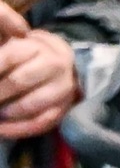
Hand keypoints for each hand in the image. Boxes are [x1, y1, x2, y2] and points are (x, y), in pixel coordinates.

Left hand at [0, 17, 78, 141]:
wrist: (64, 63)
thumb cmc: (29, 52)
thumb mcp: (14, 39)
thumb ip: (4, 36)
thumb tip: (1, 59)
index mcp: (37, 46)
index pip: (8, 57)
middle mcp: (54, 66)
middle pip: (18, 81)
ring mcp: (62, 90)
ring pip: (31, 105)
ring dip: (6, 112)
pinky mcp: (64, 109)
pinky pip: (40, 123)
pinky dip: (18, 129)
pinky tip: (1, 130)